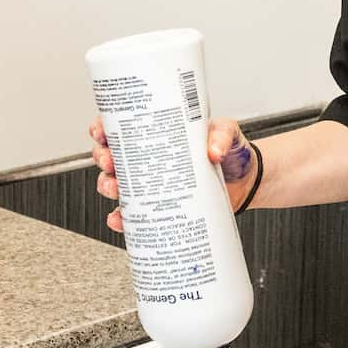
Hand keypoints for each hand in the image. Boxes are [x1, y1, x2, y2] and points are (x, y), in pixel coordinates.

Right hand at [89, 116, 261, 232]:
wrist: (247, 181)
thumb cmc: (231, 151)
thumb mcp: (227, 134)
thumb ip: (222, 136)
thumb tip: (213, 150)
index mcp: (157, 134)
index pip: (121, 128)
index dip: (103, 128)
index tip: (100, 132)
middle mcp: (148, 159)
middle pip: (111, 156)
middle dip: (103, 158)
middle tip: (111, 162)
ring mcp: (152, 186)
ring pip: (115, 185)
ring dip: (107, 186)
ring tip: (115, 189)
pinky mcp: (160, 208)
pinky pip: (133, 216)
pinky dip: (121, 219)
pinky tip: (120, 219)